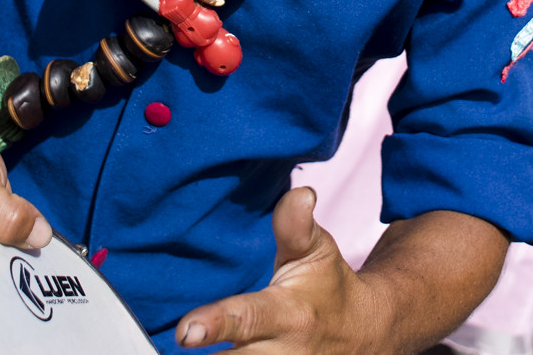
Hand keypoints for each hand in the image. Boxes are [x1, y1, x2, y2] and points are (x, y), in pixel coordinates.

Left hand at [177, 187, 378, 351]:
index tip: (185, 331)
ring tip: (172, 353)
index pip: (247, 319)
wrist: (360, 335)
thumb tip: (301, 193)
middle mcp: (281, 353)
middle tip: (174, 343)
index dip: (215, 324)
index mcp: (287, 314)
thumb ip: (297, 225)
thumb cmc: (326, 288)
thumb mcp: (316, 251)